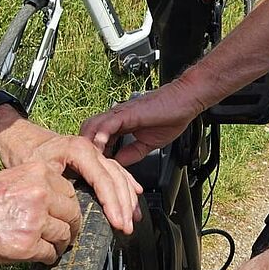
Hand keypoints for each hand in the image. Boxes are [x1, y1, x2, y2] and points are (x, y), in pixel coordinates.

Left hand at [0, 118, 141, 233]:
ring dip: (128, 198)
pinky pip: (115, 171)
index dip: (112, 204)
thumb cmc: (24, 152)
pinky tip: (134, 195)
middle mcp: (90, 149)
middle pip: (115, 179)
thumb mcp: (39, 172)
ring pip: (119, 175)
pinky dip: (126, 185)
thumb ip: (59, 189)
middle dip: (123, 205)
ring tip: (133, 219)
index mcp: (80, 150)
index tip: (117, 222)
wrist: (18, 136)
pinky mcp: (92, 158)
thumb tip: (73, 214)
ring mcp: (93, 152)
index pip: (103, 180)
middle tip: (126, 227)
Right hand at [0, 162, 80, 264]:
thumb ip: (34, 188)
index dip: (67, 206)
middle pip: (72, 213)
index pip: (69, 191)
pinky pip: (50, 254)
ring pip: (64, 235)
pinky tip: (40, 257)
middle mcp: (41, 194)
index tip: (64, 215)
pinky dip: (47, 258)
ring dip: (59, 243)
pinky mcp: (28, 245)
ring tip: (52, 247)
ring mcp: (36, 220)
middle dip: (70, 226)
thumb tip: (55, 205)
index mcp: (37, 173)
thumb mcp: (9, 180)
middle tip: (65, 235)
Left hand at [80, 79, 205, 166]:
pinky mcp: (127, 112)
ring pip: (92, 127)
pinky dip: (101, 135)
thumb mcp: (147, 144)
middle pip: (87, 131)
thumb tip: (118, 164)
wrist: (185, 101)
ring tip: (87, 161)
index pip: (96, 139)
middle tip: (84, 167)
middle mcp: (116, 118)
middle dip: (83, 149)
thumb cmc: (170, 117)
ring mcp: (119, 114)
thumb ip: (132, 153)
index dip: (91, 154)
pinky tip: (99, 148)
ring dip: (88, 144)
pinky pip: (108, 124)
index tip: (91, 169)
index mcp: (120, 125)